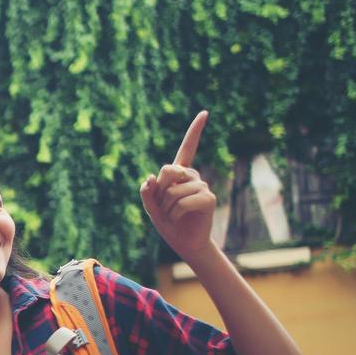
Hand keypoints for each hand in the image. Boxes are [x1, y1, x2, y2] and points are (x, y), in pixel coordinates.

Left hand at [141, 112, 217, 261]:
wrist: (185, 242)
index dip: (195, 130)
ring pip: (172, 191)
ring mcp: (202, 186)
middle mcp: (192, 176)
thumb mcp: (151, 207)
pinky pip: (183, 202)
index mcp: (180, 173)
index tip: (205, 112)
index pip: (188, 148)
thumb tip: (150, 178)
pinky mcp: (208, 198)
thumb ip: (147, 192)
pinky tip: (180, 218)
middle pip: (167, 170)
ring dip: (166, 208)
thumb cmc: (168, 222)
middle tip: (164, 206)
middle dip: (158, 191)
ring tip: (173, 215)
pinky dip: (174, 214)